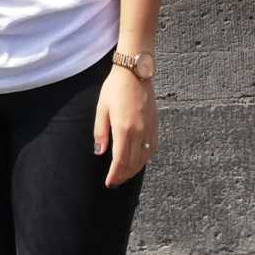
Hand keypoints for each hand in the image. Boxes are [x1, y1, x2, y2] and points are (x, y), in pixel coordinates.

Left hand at [93, 65, 157, 187]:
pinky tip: (139, 161)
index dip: (114, 174)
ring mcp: (149, 129)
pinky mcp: (155, 124)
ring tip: (125, 174)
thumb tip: (99, 152)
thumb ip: (100, 132)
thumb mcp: (102, 108)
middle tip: (114, 181)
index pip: (120, 161)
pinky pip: (152, 148)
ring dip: (134, 169)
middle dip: (123, 175)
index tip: (109, 182)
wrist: (135, 72)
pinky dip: (145, 159)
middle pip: (133, 163)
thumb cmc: (115, 88)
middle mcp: (139, 132)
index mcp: (124, 129)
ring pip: (144, 158)